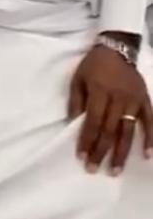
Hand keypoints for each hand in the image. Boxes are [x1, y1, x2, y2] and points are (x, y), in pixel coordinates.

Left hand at [69, 45, 152, 174]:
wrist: (117, 48)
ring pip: (127, 130)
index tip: (82, 157)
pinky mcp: (144, 100)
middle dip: (101, 151)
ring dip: (121, 152)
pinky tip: (148, 155)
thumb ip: (75, 100)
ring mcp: (133, 100)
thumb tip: (72, 122)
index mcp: (99, 91)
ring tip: (115, 170)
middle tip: (94, 169)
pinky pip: (149, 121)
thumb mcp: (78, 77)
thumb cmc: (93, 64)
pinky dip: (150, 138)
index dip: (87, 140)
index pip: (93, 122)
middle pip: (109, 130)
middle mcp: (118, 98)